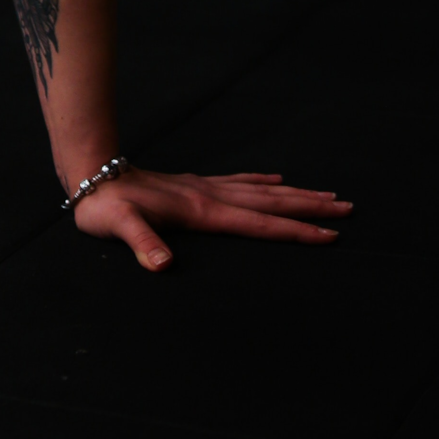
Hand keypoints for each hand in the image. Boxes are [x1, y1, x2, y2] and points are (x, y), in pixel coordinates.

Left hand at [73, 166, 351, 271]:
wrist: (91, 172)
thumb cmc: (104, 206)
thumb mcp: (118, 226)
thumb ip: (142, 243)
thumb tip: (161, 265)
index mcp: (201, 211)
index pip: (258, 224)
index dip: (294, 232)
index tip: (330, 235)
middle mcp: (209, 196)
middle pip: (270, 203)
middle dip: (310, 208)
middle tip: (347, 207)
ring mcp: (203, 187)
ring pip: (260, 190)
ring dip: (295, 193)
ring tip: (325, 193)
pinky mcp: (193, 185)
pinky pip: (239, 182)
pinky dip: (263, 182)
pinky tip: (275, 178)